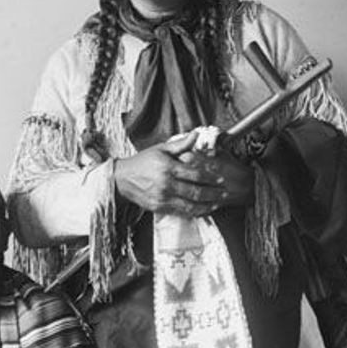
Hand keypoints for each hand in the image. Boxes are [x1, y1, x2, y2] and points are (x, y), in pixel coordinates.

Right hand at [114, 131, 252, 217]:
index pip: (195, 173)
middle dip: (213, 193)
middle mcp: (166, 184)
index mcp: (168, 167)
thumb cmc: (142, 162)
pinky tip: (202, 210)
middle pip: (196, 191)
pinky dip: (194, 212)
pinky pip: (181, 212)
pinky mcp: (159, 207)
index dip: (210, 177)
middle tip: (224, 193)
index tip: (220, 178)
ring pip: (190, 205)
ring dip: (206, 205)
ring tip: (217, 204)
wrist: (122, 179)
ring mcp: (163, 198)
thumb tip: (196, 135)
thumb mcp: (160, 149)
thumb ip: (180, 145)